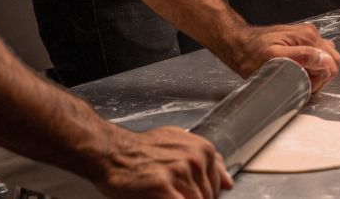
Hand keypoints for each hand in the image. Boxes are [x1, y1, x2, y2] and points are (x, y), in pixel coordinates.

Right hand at [95, 126, 231, 198]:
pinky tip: (162, 197)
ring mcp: (180, 172)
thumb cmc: (143, 151)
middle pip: (206, 198)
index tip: (186, 194)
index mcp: (204, 150)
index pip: (217, 188)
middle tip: (173, 193)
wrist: (111, 151)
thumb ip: (209, 162)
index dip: (203, 197)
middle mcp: (196, 159)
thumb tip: (228, 183)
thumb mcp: (181, 145)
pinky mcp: (163, 186)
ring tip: (164, 194)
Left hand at [220, 23, 339, 92]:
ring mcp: (308, 36)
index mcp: (308, 37)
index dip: (319, 80)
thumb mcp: (273, 57)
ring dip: (318, 72)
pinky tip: (299, 70)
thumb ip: (301, 57)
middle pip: (333, 60)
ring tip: (299, 76)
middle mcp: (312, 33)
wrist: (238, 43)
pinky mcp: (303, 40)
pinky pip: (318, 55)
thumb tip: (326, 60)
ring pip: (327, 59)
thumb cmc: (251, 53)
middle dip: (321, 77)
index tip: (302, 84)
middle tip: (301, 82)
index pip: (331, 64)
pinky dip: (314, 66)